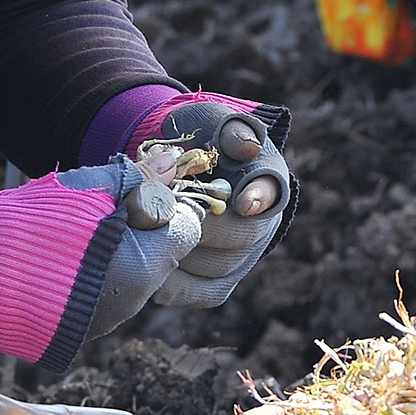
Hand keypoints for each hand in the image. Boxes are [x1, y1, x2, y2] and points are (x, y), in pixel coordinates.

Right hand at [0, 159, 200, 369]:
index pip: (185, 230)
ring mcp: (102, 324)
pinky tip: (54, 260)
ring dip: (112, 251)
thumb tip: (175, 161)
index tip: (134, 192)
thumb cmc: (24, 225)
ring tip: (68, 235)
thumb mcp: (84, 188)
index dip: (162, 204)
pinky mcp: (74, 336)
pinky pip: (99, 297)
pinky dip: (87, 277)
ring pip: (129, 276)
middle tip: (95, 210)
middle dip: (137, 228)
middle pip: (158, 254)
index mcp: (142, 266)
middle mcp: (131, 303)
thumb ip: (135, 178)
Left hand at [125, 94, 297, 308]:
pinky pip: (202, 292)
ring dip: (180, 255)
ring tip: (145, 240)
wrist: (176, 166)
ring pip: (216, 267)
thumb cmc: (198, 140)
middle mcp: (262, 223)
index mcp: (266, 180)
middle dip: (198, 226)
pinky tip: (151, 273)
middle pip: (240, 235)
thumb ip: (229, 131)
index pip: (270, 191)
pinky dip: (174, 285)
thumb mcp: (212, 123)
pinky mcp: (220, 280)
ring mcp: (243, 256)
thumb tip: (247, 147)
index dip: (257, 197)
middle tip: (161, 216)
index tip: (243, 202)